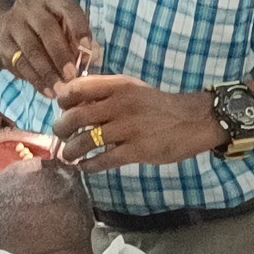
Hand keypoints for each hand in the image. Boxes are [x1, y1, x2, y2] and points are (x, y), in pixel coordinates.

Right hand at [0, 0, 96, 94]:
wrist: (11, 30)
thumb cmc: (50, 30)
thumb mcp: (65, 27)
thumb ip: (79, 40)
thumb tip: (93, 57)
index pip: (67, 8)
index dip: (79, 27)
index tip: (87, 48)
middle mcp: (29, 7)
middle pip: (46, 29)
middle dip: (61, 54)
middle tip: (72, 75)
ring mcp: (13, 24)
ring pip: (31, 49)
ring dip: (47, 72)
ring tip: (60, 89)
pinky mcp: (3, 44)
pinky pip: (20, 64)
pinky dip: (36, 80)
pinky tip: (47, 91)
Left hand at [50, 72, 223, 169]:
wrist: (194, 120)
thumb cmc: (160, 106)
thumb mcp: (134, 90)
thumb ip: (107, 94)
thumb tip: (75, 104)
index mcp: (119, 86)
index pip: (77, 89)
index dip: (64, 100)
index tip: (63, 109)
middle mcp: (120, 105)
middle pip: (75, 117)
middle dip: (61, 129)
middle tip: (60, 135)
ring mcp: (128, 129)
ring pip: (84, 141)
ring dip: (70, 151)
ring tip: (69, 156)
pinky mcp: (136, 151)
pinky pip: (102, 161)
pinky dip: (88, 166)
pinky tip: (85, 167)